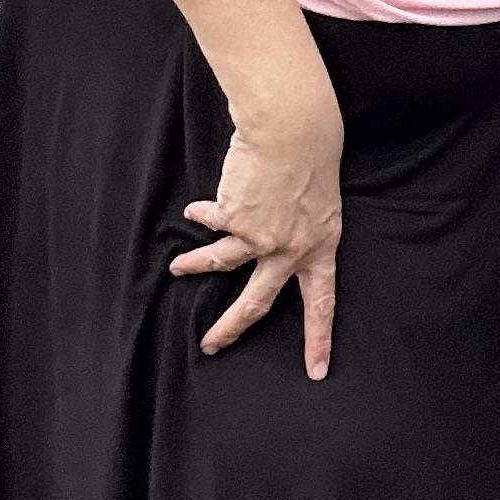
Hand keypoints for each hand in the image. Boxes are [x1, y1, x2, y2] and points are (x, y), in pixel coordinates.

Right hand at [170, 94, 343, 378]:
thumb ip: (300, 225)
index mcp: (320, 246)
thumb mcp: (321, 198)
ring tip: (178, 268)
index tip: (316, 371)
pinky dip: (201, 214)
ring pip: (220, 263)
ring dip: (195, 266)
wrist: (293, 129)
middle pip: (258, 301)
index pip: (322, 302)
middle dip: (231, 328)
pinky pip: (212, 220)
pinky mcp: (233, 218)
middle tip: (210, 346)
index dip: (319, 338)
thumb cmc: (314, 153)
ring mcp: (259, 237)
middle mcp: (289, 249)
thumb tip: (275, 238)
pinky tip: (194, 211)